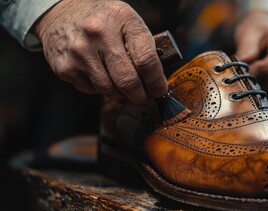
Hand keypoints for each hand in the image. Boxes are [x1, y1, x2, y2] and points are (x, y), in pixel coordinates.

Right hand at [34, 0, 166, 103]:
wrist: (62, 11)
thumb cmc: (104, 20)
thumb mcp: (128, 21)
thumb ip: (144, 46)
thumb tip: (156, 81)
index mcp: (122, 20)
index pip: (146, 60)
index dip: (156, 82)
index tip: (159, 90)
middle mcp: (99, 34)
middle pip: (128, 81)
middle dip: (141, 95)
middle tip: (145, 97)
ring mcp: (80, 52)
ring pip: (109, 90)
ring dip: (120, 93)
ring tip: (122, 84)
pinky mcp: (65, 67)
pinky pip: (91, 90)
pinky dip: (100, 88)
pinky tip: (100, 74)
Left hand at [235, 11, 267, 85]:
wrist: (265, 30)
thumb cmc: (256, 30)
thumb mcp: (248, 33)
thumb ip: (246, 48)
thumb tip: (242, 64)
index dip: (263, 69)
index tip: (246, 72)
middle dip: (262, 78)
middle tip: (245, 77)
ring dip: (264, 84)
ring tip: (249, 77)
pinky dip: (267, 86)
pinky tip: (257, 79)